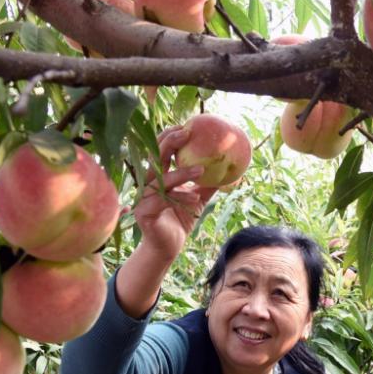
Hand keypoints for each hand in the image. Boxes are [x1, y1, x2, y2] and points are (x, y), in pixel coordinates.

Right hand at [133, 125, 217, 262]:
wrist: (167, 248)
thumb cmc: (180, 219)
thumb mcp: (197, 198)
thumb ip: (208, 184)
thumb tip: (229, 170)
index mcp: (158, 176)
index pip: (160, 150)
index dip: (170, 135)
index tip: (187, 125)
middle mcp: (147, 183)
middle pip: (154, 157)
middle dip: (169, 142)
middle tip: (187, 133)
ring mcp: (143, 197)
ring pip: (160, 179)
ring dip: (180, 173)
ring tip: (200, 170)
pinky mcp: (144, 212)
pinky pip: (161, 201)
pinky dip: (178, 197)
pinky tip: (194, 198)